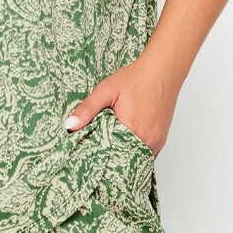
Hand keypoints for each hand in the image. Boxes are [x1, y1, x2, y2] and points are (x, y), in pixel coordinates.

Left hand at [63, 54, 179, 156]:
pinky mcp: (161, 139)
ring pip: (137, 160)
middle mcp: (147, 140)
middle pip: (125, 161)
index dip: (99, 159)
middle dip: (111, 161)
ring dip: (124, 159)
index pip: (111, 156)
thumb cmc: (137, 78)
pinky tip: (125, 150)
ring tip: (110, 158)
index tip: (88, 161)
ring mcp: (156, 141)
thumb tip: (69, 126)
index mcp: (132, 130)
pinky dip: (135, 155)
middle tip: (96, 162)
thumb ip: (87, 109)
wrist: (162, 70)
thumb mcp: (106, 90)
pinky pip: (147, 156)